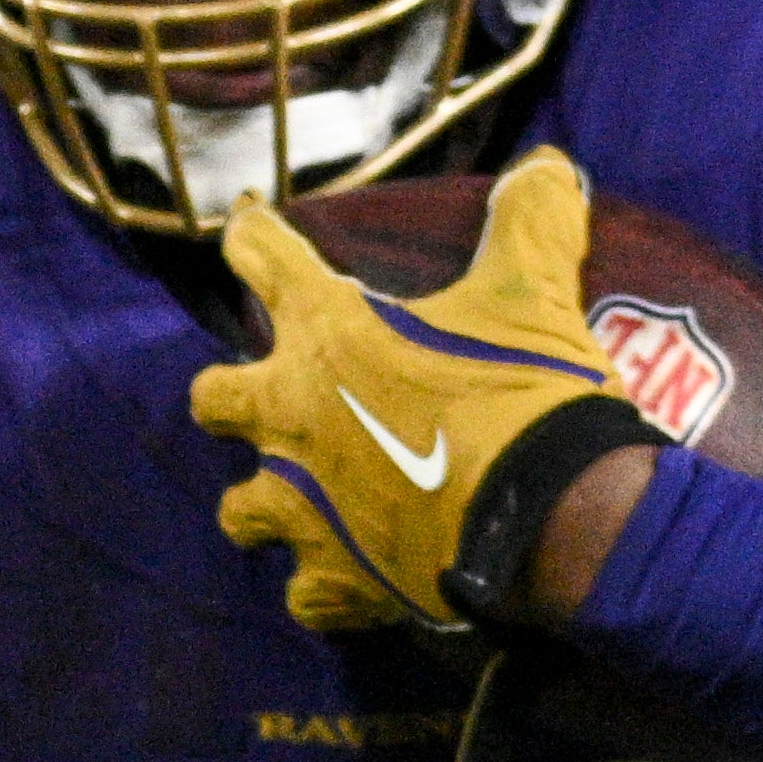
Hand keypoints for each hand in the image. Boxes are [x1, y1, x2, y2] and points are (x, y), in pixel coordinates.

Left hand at [191, 145, 667, 640]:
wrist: (549, 521)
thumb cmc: (526, 393)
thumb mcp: (533, 291)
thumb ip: (532, 221)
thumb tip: (550, 167)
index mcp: (328, 331)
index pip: (262, 257)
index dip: (253, 236)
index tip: (247, 228)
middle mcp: (292, 418)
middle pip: (212, 400)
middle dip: (230, 396)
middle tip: (271, 396)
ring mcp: (303, 508)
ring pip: (241, 511)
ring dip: (264, 503)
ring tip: (299, 501)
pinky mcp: (336, 582)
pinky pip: (303, 595)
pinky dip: (323, 586)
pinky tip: (348, 577)